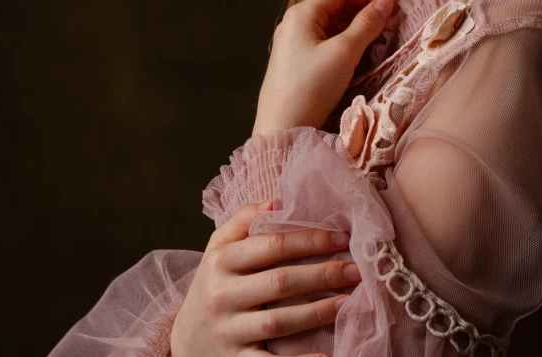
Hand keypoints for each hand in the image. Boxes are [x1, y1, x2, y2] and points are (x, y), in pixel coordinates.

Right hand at [170, 199, 362, 356]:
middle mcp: (222, 295)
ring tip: (349, 303)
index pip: (272, 245)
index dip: (310, 240)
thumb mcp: (217, 250)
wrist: (185, 342)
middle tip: (356, 270)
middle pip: (280, 281)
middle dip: (323, 274)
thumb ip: (243, 221)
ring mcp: (229, 331)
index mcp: (221, 262)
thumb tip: (277, 201)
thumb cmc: (213, 287)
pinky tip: (327, 356)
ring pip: (279, 321)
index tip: (342, 238)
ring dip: (318, 312)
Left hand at [253, 0, 397, 136]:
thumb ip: (366, 25)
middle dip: (365, 11)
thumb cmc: (312, 86)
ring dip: (358, 27)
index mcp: (302, 13)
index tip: (393, 7)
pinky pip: (326, 42)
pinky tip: (361, 52)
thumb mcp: (344, 52)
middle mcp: (295, 23)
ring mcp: (295, 43)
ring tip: (382, 37)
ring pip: (332, 26)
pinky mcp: (298, 62)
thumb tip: (385, 4)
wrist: (282, 127)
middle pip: (336, 6)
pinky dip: (346, 42)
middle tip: (392, 22)